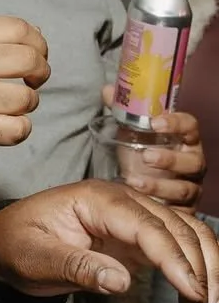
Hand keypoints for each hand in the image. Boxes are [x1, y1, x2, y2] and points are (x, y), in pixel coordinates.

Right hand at [0, 17, 49, 159]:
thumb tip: (38, 31)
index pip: (18, 28)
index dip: (38, 43)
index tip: (34, 57)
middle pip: (28, 60)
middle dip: (40, 72)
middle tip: (31, 81)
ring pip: (25, 98)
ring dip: (28, 104)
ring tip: (12, 105)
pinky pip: (16, 129)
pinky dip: (20, 128)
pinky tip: (8, 124)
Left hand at [0, 179, 218, 302]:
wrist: (5, 243)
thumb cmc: (15, 245)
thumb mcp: (33, 258)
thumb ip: (75, 266)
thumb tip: (121, 281)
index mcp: (95, 198)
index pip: (146, 224)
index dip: (173, 257)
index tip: (192, 291)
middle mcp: (122, 201)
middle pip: (178, 228)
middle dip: (201, 270)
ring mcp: (134, 218)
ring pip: (189, 236)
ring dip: (207, 274)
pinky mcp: (139, 239)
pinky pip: (179, 251)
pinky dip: (196, 276)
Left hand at [99, 85, 204, 208]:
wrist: (141, 186)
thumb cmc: (140, 154)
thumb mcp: (131, 133)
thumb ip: (122, 111)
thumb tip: (109, 89)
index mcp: (185, 140)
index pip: (190, 126)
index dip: (176, 123)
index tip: (155, 122)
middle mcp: (193, 164)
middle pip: (193, 161)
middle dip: (170, 159)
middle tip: (145, 156)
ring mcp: (191, 188)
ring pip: (184, 189)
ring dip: (159, 186)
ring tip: (134, 181)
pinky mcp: (184, 211)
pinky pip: (178, 212)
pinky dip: (160, 208)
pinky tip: (142, 205)